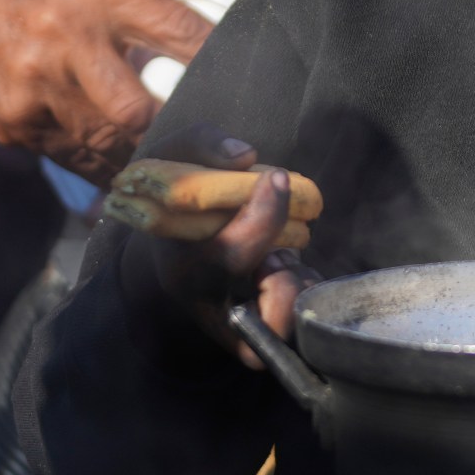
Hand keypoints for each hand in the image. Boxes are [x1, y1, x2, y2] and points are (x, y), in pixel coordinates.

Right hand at [0, 0, 243, 182]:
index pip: (176, 31)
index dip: (216, 63)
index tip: (251, 90)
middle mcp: (66, 39)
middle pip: (135, 108)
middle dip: (181, 133)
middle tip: (226, 155)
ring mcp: (36, 87)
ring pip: (109, 145)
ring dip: (152, 160)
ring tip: (192, 172)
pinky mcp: (18, 124)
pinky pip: (79, 163)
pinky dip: (114, 170)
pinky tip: (141, 174)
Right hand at [134, 124, 313, 366]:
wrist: (168, 239)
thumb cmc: (174, 193)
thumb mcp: (171, 157)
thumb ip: (203, 144)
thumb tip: (246, 155)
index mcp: (182, 269)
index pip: (229, 255)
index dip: (265, 217)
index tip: (277, 176)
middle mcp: (208, 306)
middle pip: (260, 321)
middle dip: (285, 279)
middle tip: (283, 250)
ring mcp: (234, 324)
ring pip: (283, 329)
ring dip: (298, 287)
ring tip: (281, 259)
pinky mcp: (257, 330)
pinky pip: (296, 324)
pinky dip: (305, 292)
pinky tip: (287, 267)